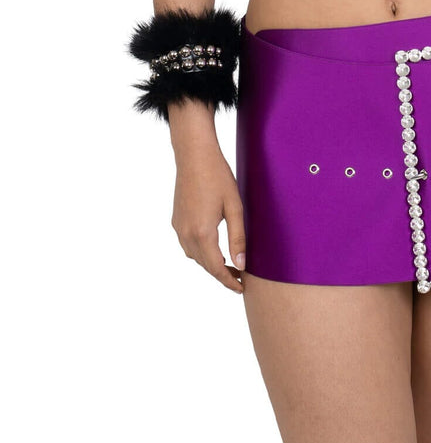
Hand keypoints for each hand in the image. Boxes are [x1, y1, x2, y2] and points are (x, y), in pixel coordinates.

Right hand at [171, 144, 246, 293]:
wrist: (194, 155)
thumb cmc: (218, 176)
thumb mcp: (234, 207)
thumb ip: (237, 238)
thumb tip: (241, 264)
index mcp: (202, 233)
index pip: (216, 268)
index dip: (229, 281)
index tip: (241, 288)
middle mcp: (186, 234)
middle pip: (205, 265)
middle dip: (222, 274)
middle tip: (241, 277)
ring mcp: (178, 228)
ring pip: (195, 256)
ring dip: (210, 263)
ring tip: (229, 263)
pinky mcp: (176, 220)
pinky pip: (188, 244)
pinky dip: (201, 251)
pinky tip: (213, 246)